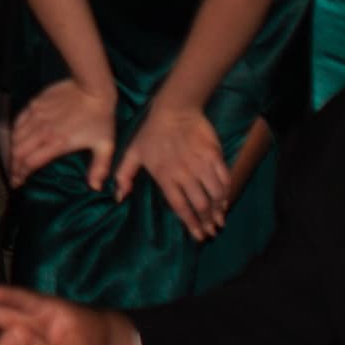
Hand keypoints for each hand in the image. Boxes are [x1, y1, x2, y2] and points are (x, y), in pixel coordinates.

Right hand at [7, 76, 117, 187]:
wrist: (93, 88)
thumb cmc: (100, 117)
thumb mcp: (105, 145)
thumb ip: (100, 168)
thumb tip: (96, 187)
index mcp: (57, 143)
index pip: (31, 163)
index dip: (21, 174)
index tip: (18, 182)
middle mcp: (42, 131)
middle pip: (18, 152)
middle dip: (13, 166)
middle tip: (13, 174)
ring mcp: (37, 116)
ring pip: (15, 137)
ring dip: (12, 150)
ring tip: (13, 159)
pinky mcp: (35, 104)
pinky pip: (18, 121)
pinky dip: (14, 132)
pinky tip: (16, 138)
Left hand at [114, 101, 233, 241]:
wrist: (175, 108)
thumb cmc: (151, 132)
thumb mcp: (133, 152)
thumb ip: (124, 175)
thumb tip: (118, 197)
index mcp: (166, 176)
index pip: (181, 207)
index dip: (191, 224)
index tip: (198, 236)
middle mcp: (185, 174)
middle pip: (200, 204)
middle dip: (207, 222)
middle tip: (211, 232)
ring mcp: (202, 164)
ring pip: (215, 194)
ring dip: (218, 210)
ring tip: (219, 221)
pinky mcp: (215, 155)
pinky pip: (224, 178)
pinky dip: (226, 192)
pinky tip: (225, 200)